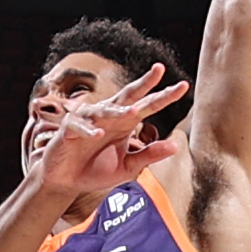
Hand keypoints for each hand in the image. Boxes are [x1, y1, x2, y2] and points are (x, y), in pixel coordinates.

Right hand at [27, 62, 189, 215]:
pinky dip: (87, 129)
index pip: (147, 105)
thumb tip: (175, 146)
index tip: (184, 86)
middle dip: (144, 83)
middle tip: (160, 69)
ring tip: (132, 112)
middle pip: (129, 96)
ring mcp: (88, 121)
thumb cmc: (97, 170)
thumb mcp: (128, 166)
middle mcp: (109, 117)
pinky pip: (79, 126)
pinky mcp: (68, 130)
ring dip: (117, 111)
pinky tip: (97, 133)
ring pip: (104, 110)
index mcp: (125, 123)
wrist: (66, 181)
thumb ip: (149, 155)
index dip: (164, 96)